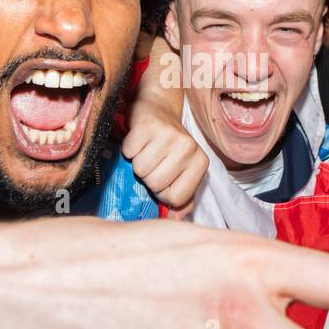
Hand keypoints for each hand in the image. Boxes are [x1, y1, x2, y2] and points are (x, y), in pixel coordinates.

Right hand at [122, 96, 208, 210]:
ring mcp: (169, 136)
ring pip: (140, 170)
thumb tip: (177, 221)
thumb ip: (182, 198)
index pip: (177, 198)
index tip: (163, 176)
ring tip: (146, 150)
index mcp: (201, 163)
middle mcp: (189, 148)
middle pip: (156, 184)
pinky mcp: (148, 126)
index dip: (163, 192)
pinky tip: (139, 140)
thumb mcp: (181, 171)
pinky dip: (128, 149)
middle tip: (153, 160)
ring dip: (137, 162)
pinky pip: (129, 152)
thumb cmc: (169, 146)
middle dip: (148, 177)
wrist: (159, 108)